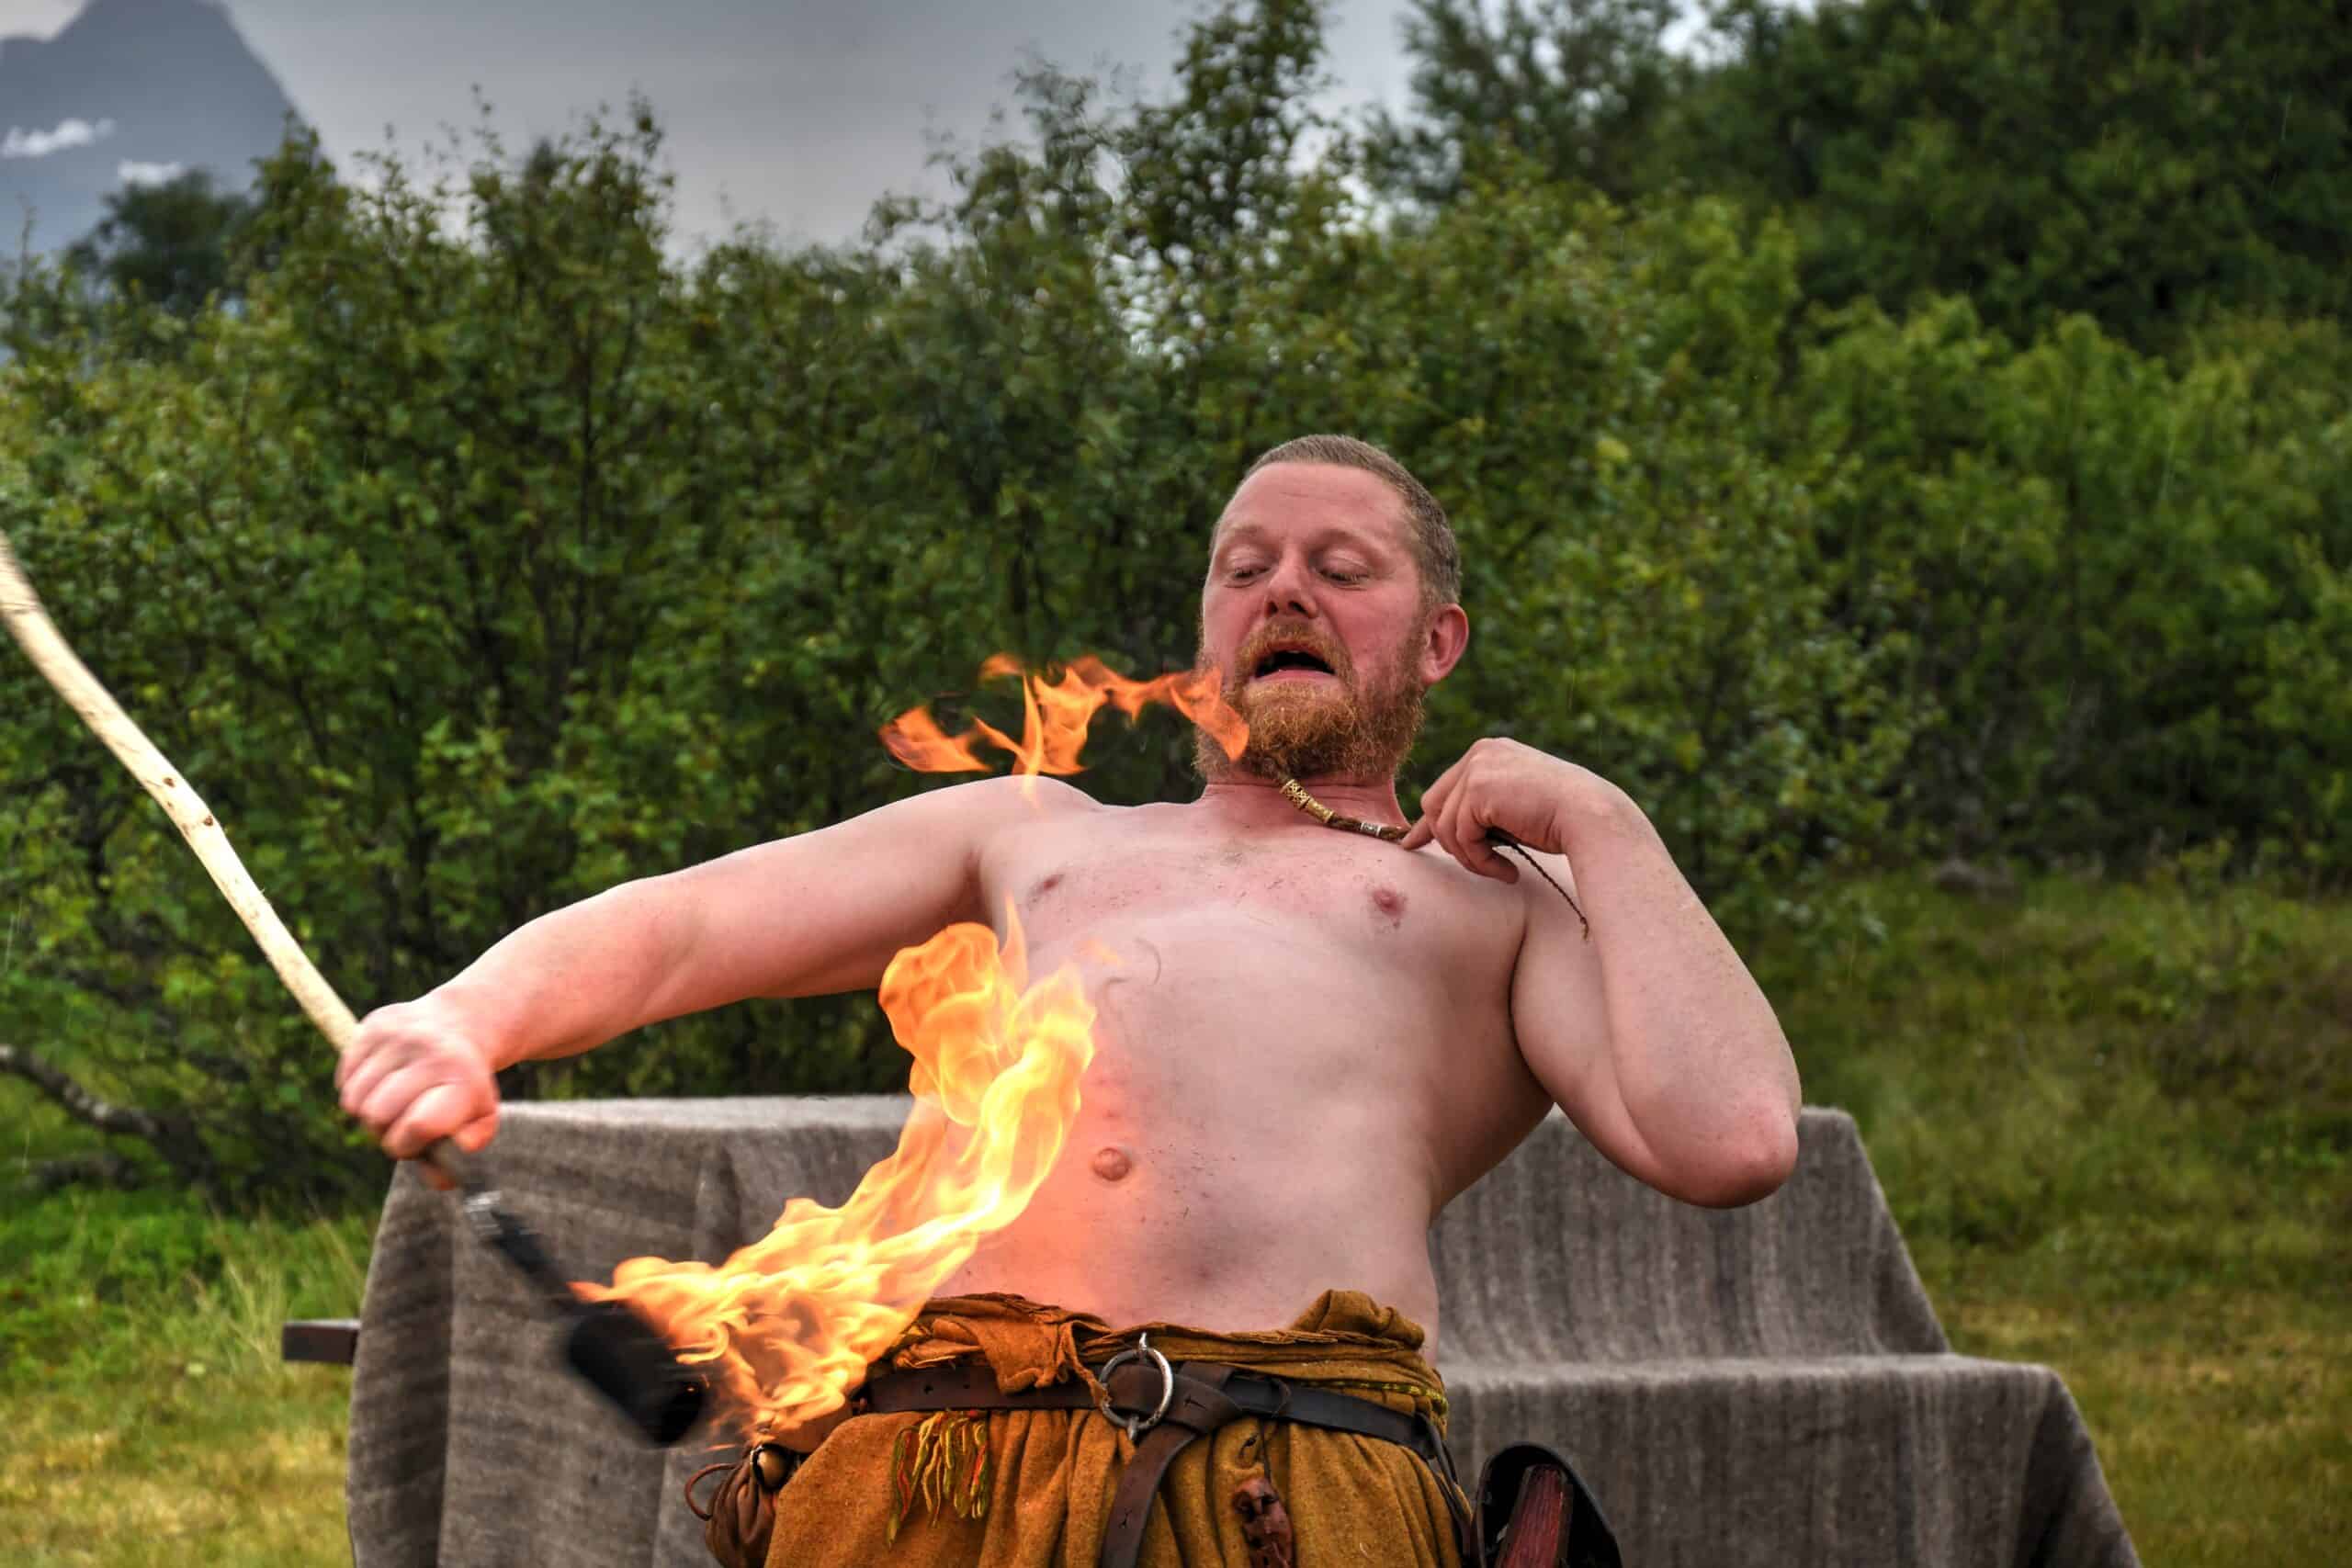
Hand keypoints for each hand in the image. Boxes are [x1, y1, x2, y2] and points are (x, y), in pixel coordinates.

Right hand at [336, 997, 500, 1187]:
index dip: (408, 1146)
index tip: (415, 1143)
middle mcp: (432, 1053)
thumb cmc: (465, 1085)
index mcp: (463, 1081)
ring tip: (392, 1104)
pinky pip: (345, 1079)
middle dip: (384, 1132)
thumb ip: (460, 1154)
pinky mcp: (374, 1026)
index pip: (418, 1126)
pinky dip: (356, 1089)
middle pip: (378, 1116)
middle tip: (401, 1125)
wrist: (460, 1023)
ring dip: (367, 1113)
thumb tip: (444, 1179)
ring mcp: (401, 1036)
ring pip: (356, 1101)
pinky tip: (381, 1081)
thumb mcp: (480, 1118)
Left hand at [1400, 738, 1625, 882]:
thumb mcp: (1511, 809)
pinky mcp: (1479, 789)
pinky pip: (1461, 836)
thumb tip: (1431, 831)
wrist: (1591, 817)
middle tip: (1477, 864)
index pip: (1444, 789)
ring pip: (1445, 825)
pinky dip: (1481, 861)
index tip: (1414, 845)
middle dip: (1448, 842)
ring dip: (1470, 857)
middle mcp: (1481, 753)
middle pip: (1434, 805)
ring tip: (1499, 870)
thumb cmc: (1560, 820)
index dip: (1430, 822)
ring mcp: (1478, 768)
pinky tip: (1507, 870)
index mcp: (1489, 753)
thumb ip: (1479, 811)